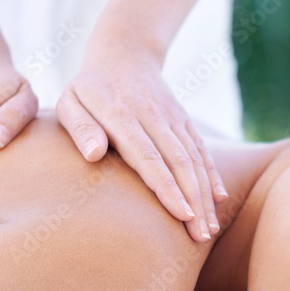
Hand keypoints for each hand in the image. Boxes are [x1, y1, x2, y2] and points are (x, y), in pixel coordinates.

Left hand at [56, 44, 226, 242]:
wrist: (125, 53)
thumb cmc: (89, 88)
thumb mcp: (70, 102)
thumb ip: (80, 128)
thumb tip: (94, 155)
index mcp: (123, 115)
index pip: (149, 156)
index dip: (167, 187)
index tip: (182, 214)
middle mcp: (154, 116)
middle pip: (179, 163)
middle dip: (193, 201)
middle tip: (200, 237)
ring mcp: (174, 118)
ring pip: (195, 159)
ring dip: (205, 195)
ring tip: (209, 230)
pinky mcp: (185, 120)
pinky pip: (202, 150)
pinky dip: (212, 175)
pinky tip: (219, 199)